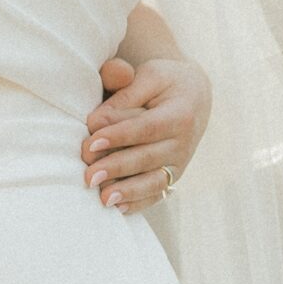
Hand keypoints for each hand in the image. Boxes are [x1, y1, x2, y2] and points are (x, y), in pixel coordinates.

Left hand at [81, 54, 210, 212]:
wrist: (194, 96)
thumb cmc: (162, 83)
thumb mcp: (148, 75)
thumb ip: (124, 92)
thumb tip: (96, 121)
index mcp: (180, 113)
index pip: (147, 127)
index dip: (119, 136)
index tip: (92, 141)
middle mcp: (184, 143)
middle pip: (148, 158)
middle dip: (117, 167)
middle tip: (89, 175)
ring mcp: (180, 163)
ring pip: (154, 181)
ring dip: (128, 191)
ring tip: (103, 198)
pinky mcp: (173, 177)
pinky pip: (157, 194)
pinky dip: (139, 203)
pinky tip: (118, 208)